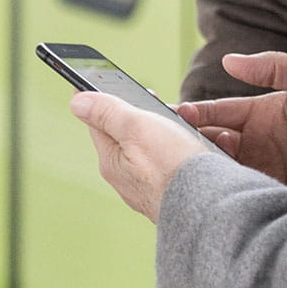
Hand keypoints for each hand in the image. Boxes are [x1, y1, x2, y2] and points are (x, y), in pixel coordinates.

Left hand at [67, 93, 211, 222]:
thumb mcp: (136, 128)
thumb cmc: (172, 167)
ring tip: (191, 126)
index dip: (106, 98)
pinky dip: (187, 149)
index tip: (109, 81)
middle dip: (149, 115)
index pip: (99, 122)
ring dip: (174, 131)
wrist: (210, 207)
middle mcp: (128, 178)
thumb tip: (76, 102)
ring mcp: (152, 187)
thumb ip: (107, 112)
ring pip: (158, 147)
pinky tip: (200, 148)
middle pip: (131, 134)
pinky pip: (177, 162)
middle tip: (167, 106)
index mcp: (112, 161)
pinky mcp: (174, 193)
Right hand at [178, 52, 286, 206]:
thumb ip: (276, 67)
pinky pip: (245, 191)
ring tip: (190, 164)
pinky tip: (216, 187)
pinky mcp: (279, 193)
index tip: (175, 115)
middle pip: (215, 142)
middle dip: (192, 142)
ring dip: (206, 165)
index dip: (197, 114)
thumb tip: (230, 60)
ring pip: (224, 168)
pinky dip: (228, 189)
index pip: (222, 112)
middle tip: (172, 143)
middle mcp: (263, 142)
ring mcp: (269, 169)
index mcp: (267, 112)